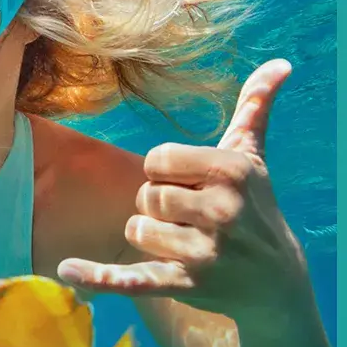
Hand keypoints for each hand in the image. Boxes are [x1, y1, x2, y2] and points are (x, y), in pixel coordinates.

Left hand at [58, 59, 306, 320]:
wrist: (274, 281)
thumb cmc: (254, 207)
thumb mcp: (254, 157)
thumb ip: (254, 108)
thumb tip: (280, 62)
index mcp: (231, 171)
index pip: (157, 159)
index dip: (164, 173)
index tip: (191, 185)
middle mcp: (221, 209)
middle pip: (145, 195)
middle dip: (157, 206)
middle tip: (189, 218)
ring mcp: (204, 251)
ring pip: (136, 229)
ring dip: (150, 236)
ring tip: (184, 242)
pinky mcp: (184, 284)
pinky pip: (132, 277)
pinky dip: (98, 277)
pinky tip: (67, 271)